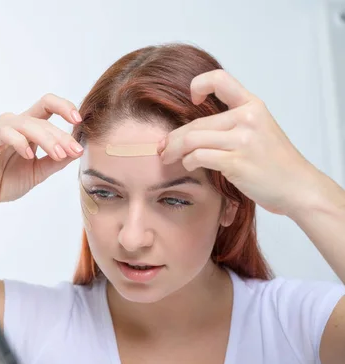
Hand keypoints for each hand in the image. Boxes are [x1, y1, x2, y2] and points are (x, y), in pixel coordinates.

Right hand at [0, 93, 83, 206]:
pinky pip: (6, 133)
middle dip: (61, 135)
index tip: (79, 121)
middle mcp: (15, 124)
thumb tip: (78, 149)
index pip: (48, 106)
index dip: (64, 107)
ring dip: (47, 139)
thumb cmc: (8, 180)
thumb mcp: (40, 171)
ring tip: (58, 155)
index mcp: (29, 128)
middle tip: (74, 151)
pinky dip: (20, 142)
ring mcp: (0, 129)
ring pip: (27, 124)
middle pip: (42, 119)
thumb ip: (57, 160)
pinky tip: (29, 156)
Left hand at [158, 69, 321, 215]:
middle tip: (162, 147)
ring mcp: (242, 140)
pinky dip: (188, 162)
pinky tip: (189, 165)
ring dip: (173, 150)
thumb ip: (233, 123)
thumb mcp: (259, 131)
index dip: (199, 85)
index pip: (220, 79)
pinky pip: (198, 156)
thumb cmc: (275, 163)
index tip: (192, 101)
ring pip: (191, 139)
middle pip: (195, 123)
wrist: (298, 187)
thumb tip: (191, 130)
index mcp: (253, 106)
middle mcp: (247, 118)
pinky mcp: (236, 162)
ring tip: (167, 157)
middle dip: (172, 137)